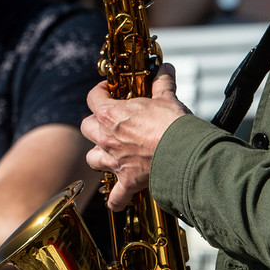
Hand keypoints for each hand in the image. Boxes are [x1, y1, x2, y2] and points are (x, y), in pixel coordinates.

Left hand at [81, 65, 189, 210]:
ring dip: (98, 156)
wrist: (183, 153)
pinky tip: (119, 200)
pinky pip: (115, 197)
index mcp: (111, 114)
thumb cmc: (172, 124)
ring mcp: (114, 161)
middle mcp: (106, 137)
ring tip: (110, 154)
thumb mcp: (167, 98)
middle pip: (86, 127)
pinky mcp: (127, 181)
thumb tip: (165, 69)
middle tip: (109, 122)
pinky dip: (117, 200)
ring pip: (92, 158)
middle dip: (95, 123)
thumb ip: (162, 83)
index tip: (108, 91)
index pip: (93, 97)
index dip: (99, 92)